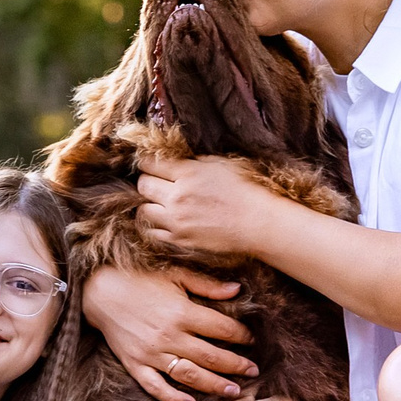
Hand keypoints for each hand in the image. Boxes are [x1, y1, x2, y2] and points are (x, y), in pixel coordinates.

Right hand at [82, 263, 259, 400]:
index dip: (242, 336)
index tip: (253, 340)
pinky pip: (155, 387)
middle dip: (237, 365)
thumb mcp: (174, 274)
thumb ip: (206, 285)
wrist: (98, 289)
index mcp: (182, 312)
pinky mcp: (135, 364)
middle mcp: (169, 336)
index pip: (222, 329)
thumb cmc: (139, 278)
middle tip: (254, 371)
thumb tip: (237, 290)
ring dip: (214, 385)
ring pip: (190, 375)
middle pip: (212, 357)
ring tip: (234, 391)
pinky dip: (172, 398)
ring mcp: (151, 354)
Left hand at [136, 155, 279, 259]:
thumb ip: (193, 162)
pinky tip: (164, 220)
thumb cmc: (245, 190)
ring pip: (143, 210)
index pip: (149, 163)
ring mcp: (177, 221)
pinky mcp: (179, 240)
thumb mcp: (220, 164)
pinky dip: (154, 225)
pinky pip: (153, 232)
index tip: (150, 164)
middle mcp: (177, 196)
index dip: (147, 162)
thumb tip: (174, 160)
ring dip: (148, 204)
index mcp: (188, 173)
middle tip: (155, 182)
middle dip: (146, 181)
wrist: (258, 223)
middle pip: (143, 186)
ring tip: (159, 203)